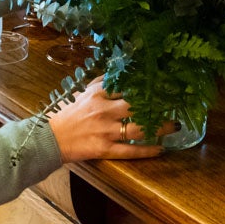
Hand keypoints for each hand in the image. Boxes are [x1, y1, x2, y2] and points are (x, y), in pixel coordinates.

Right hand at [48, 77, 169, 161]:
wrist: (50, 139)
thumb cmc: (67, 115)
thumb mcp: (82, 93)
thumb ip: (100, 83)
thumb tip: (118, 73)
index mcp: (97, 94)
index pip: (126, 86)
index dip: (146, 85)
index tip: (163, 83)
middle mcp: (103, 110)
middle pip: (136, 105)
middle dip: (157, 105)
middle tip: (173, 103)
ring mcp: (105, 131)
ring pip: (137, 129)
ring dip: (159, 128)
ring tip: (174, 126)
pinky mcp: (104, 149)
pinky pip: (129, 150)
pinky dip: (146, 150)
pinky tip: (160, 149)